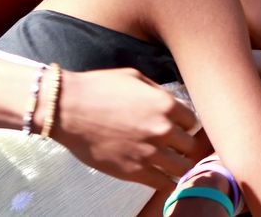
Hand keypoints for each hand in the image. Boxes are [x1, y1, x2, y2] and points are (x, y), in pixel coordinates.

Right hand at [51, 68, 210, 188]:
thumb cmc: (99, 88)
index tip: (178, 128)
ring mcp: (149, 152)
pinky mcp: (134, 171)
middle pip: (190, 146)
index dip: (185, 125)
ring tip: (171, 164)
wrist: (67, 109)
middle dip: (183, 146)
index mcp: (166, 105)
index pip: (193, 121)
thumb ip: (158, 92)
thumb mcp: (135, 78)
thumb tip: (172, 104)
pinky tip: (163, 177)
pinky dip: (167, 182)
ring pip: (182, 168)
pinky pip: (164, 184)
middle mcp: (163, 129)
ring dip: (178, 166)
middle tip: (175, 148)